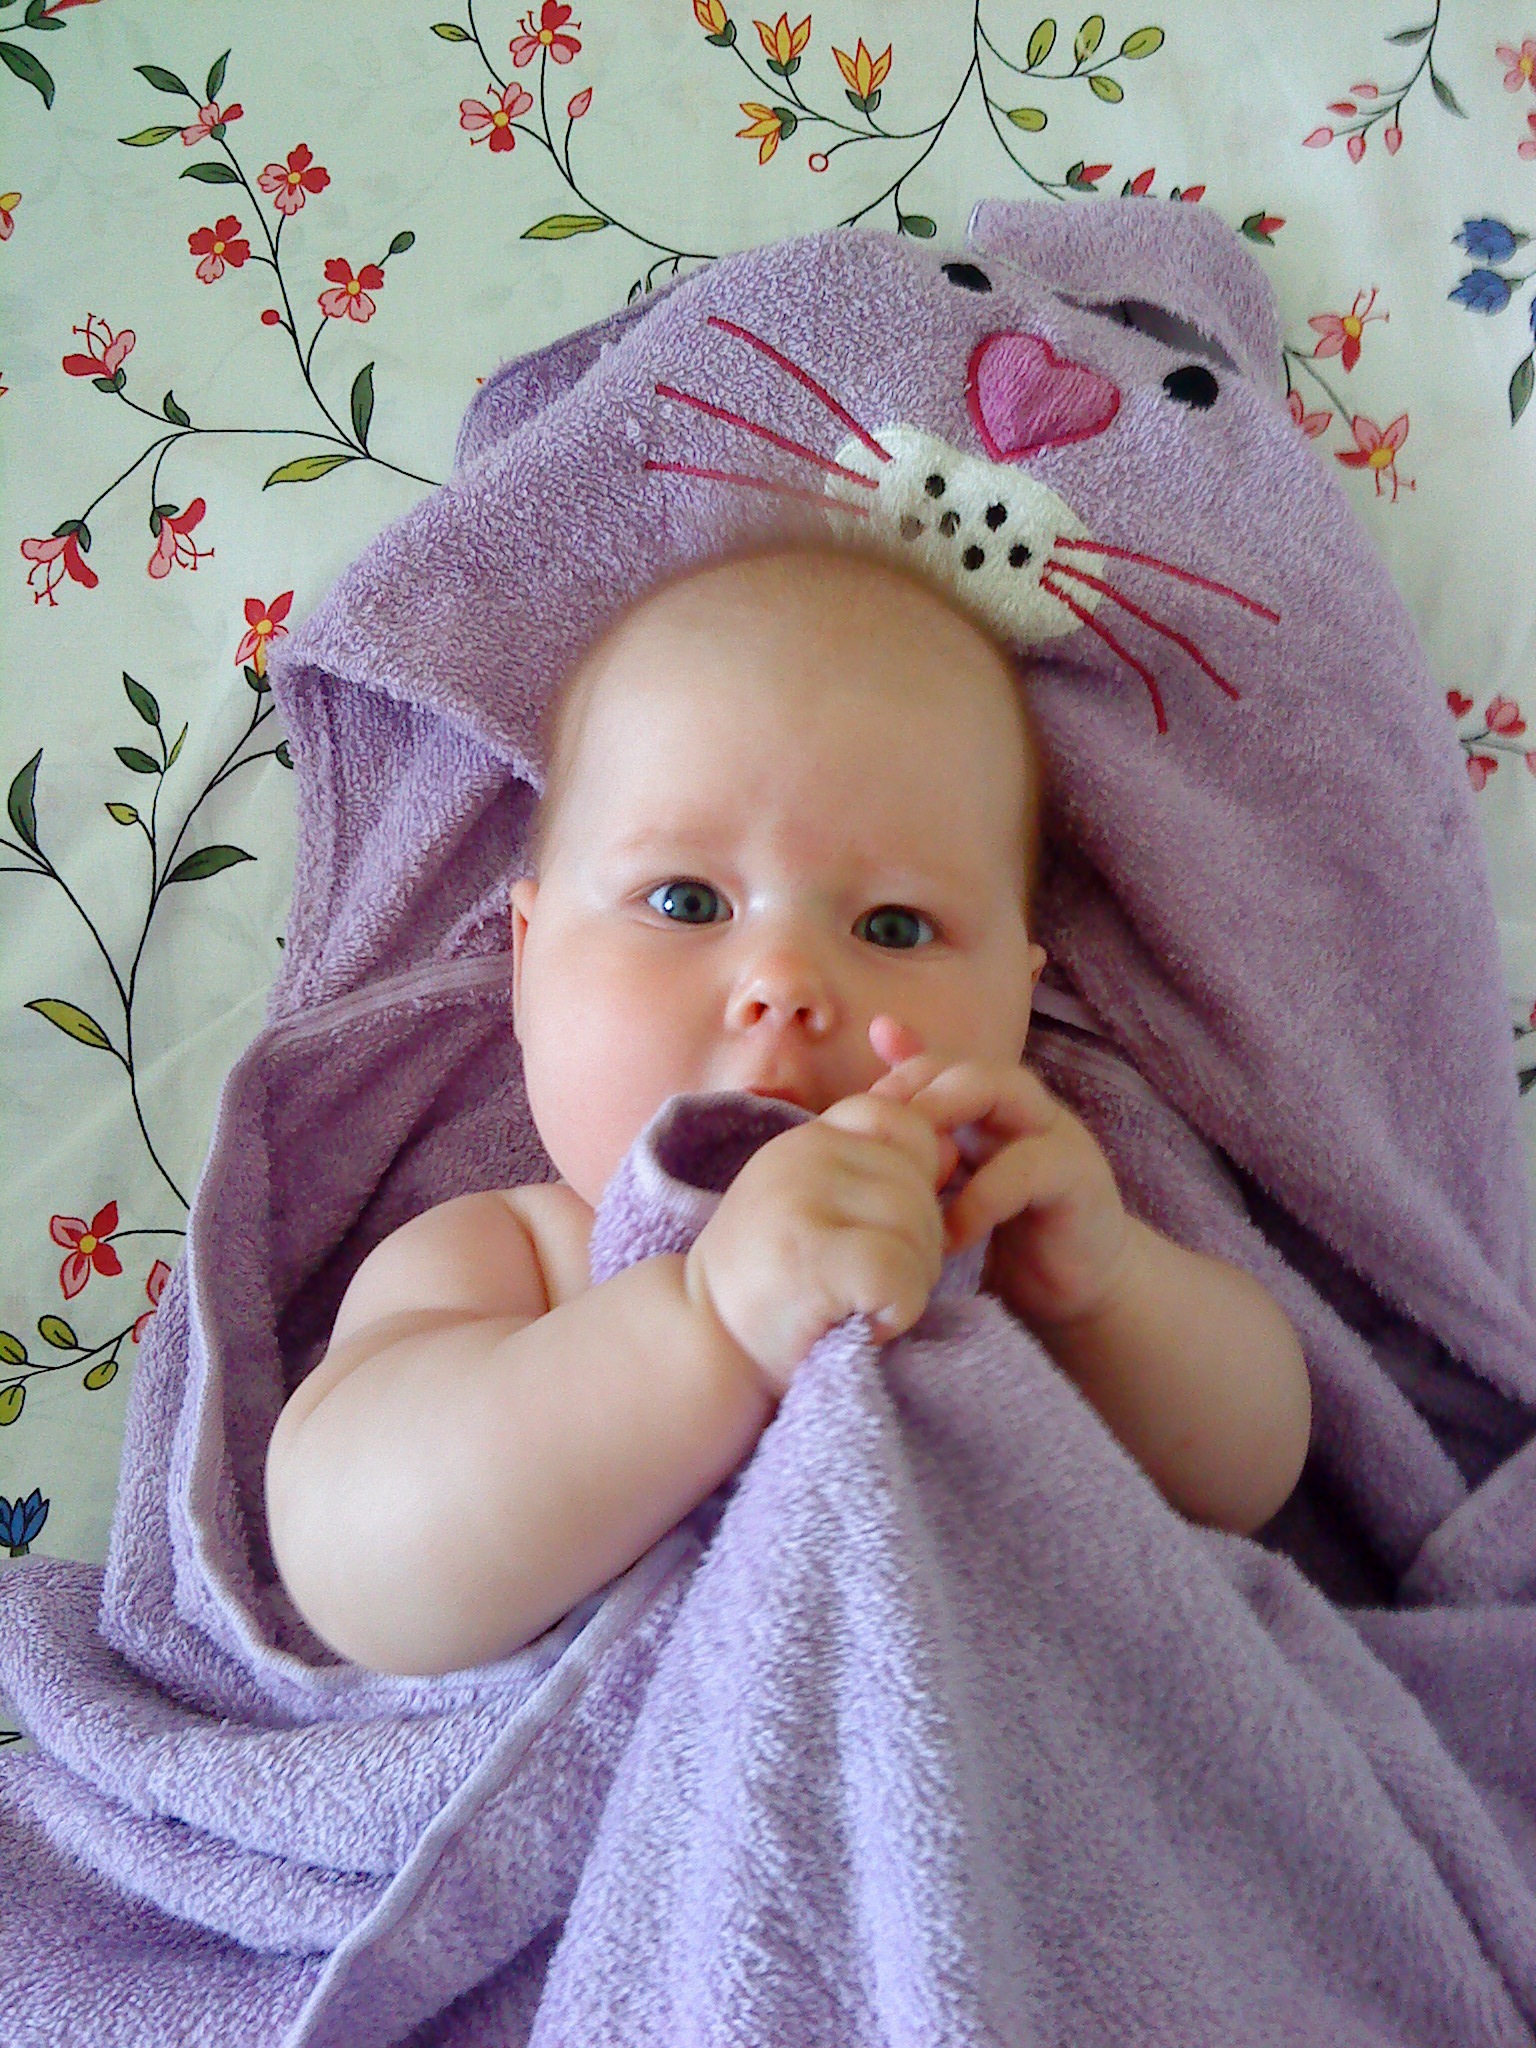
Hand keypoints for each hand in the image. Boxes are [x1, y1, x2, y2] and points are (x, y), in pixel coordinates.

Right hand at [684, 1074, 958, 1400]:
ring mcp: (800, 1200)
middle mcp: (801, 1154)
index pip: (905, 1124)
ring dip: (910, 1283)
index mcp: (809, 1137)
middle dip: (918, 1246)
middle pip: (919, 1187)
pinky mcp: (808, 1257)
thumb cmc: (774, 1283)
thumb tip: (957, 1147)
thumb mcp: (820, 1207)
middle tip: (869, 1288)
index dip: (916, 1182)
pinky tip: (864, 1325)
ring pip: (917, 1228)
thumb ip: (880, 1172)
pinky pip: (901, 1274)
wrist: (704, 1346)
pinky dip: (898, 1312)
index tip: (879, 1231)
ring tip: (862, 1305)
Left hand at [866, 1016, 1132, 1332]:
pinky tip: (947, 1236)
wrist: (1081, 1292)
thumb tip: (854, 1125)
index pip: (937, 1064)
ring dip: (949, 1123)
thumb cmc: (1006, 1240)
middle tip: (874, 1139)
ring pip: (1008, 1092)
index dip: (893, 1080)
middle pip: (969, 1066)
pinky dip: (980, 1198)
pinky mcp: (1080, 1177)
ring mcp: (1057, 1134)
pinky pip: (1028, 1167)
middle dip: (917, 1092)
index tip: (853, 1121)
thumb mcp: (949, 1195)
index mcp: (989, 1108)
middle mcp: (1025, 1109)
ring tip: (908, 1174)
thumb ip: (914, 1157)